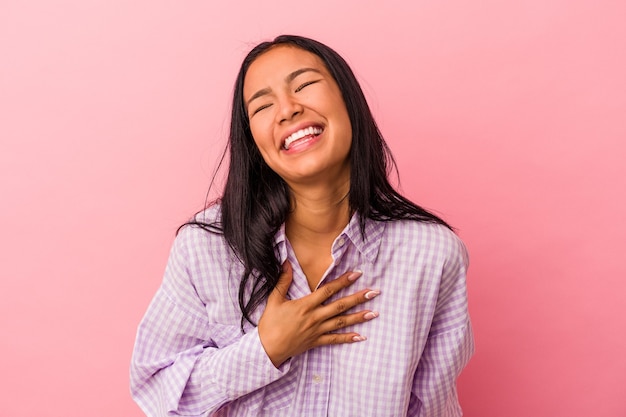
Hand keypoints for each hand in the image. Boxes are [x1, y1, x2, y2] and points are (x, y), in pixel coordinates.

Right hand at [258, 260, 379, 367]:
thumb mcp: (274, 300)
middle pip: (340, 306)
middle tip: (374, 292)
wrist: (267, 348)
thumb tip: (286, 262)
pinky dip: (348, 338)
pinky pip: (335, 340)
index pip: (328, 290)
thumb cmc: (270, 323)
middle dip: (358, 298)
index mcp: (305, 305)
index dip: (343, 281)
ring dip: (358, 317)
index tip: (356, 274)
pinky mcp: (316, 342)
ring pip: (341, 322)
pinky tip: (361, 336)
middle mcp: (314, 317)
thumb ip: (283, 281)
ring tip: (374, 313)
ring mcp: (317, 330)